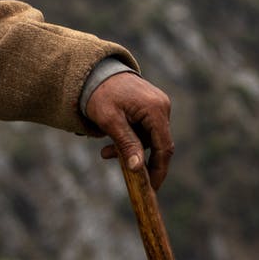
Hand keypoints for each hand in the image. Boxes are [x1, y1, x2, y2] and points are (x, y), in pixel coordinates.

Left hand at [83, 72, 173, 189]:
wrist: (94, 71)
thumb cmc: (100, 93)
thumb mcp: (110, 121)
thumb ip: (126, 144)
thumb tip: (139, 169)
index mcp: (156, 109)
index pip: (164, 147)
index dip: (159, 170)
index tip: (152, 188)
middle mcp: (162, 106)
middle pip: (156, 144)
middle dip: (138, 158)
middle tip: (123, 171)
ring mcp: (157, 105)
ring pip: (148, 138)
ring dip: (129, 148)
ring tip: (104, 152)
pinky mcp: (150, 106)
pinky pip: (144, 129)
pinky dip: (129, 137)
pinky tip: (110, 140)